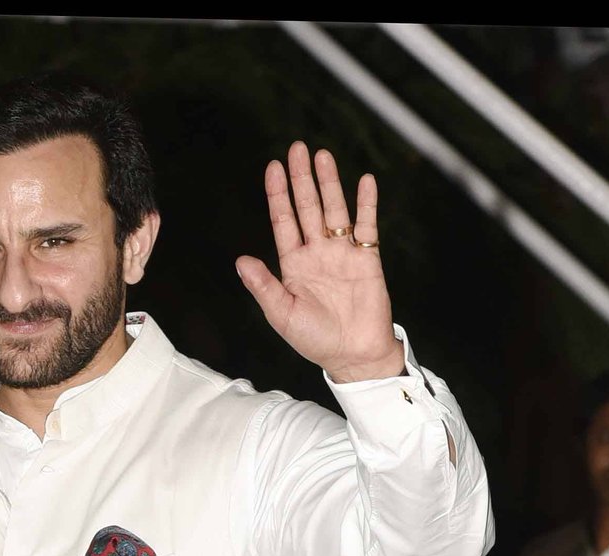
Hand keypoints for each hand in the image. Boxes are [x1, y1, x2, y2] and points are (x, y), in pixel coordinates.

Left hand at [236, 143, 402, 383]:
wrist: (352, 354)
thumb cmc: (314, 339)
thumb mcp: (282, 314)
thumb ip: (263, 286)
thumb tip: (241, 260)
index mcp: (293, 265)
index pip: (284, 221)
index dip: (278, 194)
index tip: (273, 167)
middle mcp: (317, 253)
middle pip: (308, 207)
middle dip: (302, 178)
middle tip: (297, 148)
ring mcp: (342, 252)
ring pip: (335, 208)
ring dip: (329, 182)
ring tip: (322, 156)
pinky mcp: (367, 257)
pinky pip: (366, 224)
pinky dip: (366, 203)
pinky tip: (364, 180)